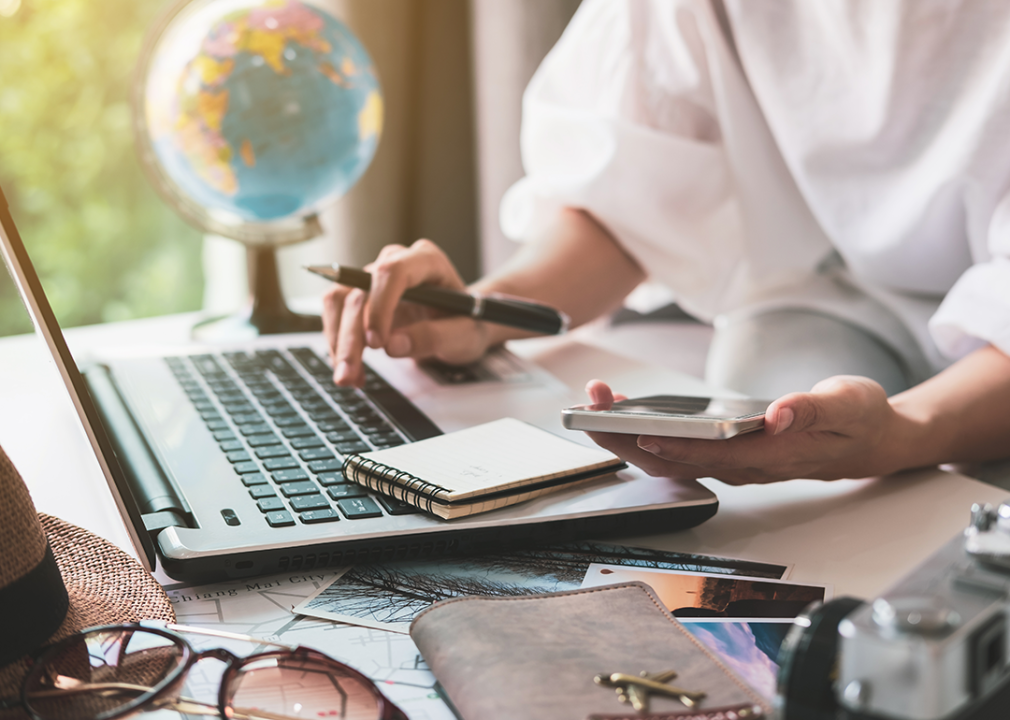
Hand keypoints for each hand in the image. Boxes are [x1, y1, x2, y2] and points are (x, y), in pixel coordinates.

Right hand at [322, 239, 492, 385]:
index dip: (380, 306)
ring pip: (339, 301)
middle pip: (359, 291)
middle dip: (351, 337)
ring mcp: (375, 278)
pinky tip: (354, 370)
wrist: (459, 323)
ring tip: (349, 377)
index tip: (377, 343)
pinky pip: (337, 315)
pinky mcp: (360, 296)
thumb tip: (392, 346)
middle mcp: (396, 262)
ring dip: (338, 342)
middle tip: (349, 374)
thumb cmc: (466, 322)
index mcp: (427, 260)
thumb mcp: (464, 335)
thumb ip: (434, 337)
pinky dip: (339, 345)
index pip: (392, 272)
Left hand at [581, 376, 910, 483]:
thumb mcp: (849, 404)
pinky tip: (627, 411)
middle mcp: (746, 466)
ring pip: (670, 456)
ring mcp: (733, 463)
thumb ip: (814, 409)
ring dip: (629, 434)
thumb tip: (781, 413)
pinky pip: (678, 449)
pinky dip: (646, 431)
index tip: (642, 432)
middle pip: (676, 460)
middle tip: (593, 406)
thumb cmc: (860, 422)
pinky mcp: (727, 454)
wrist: (872, 441)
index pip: (714, 456)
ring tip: (598, 401)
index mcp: (773, 455)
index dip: (676, 447)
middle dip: (630, 436)